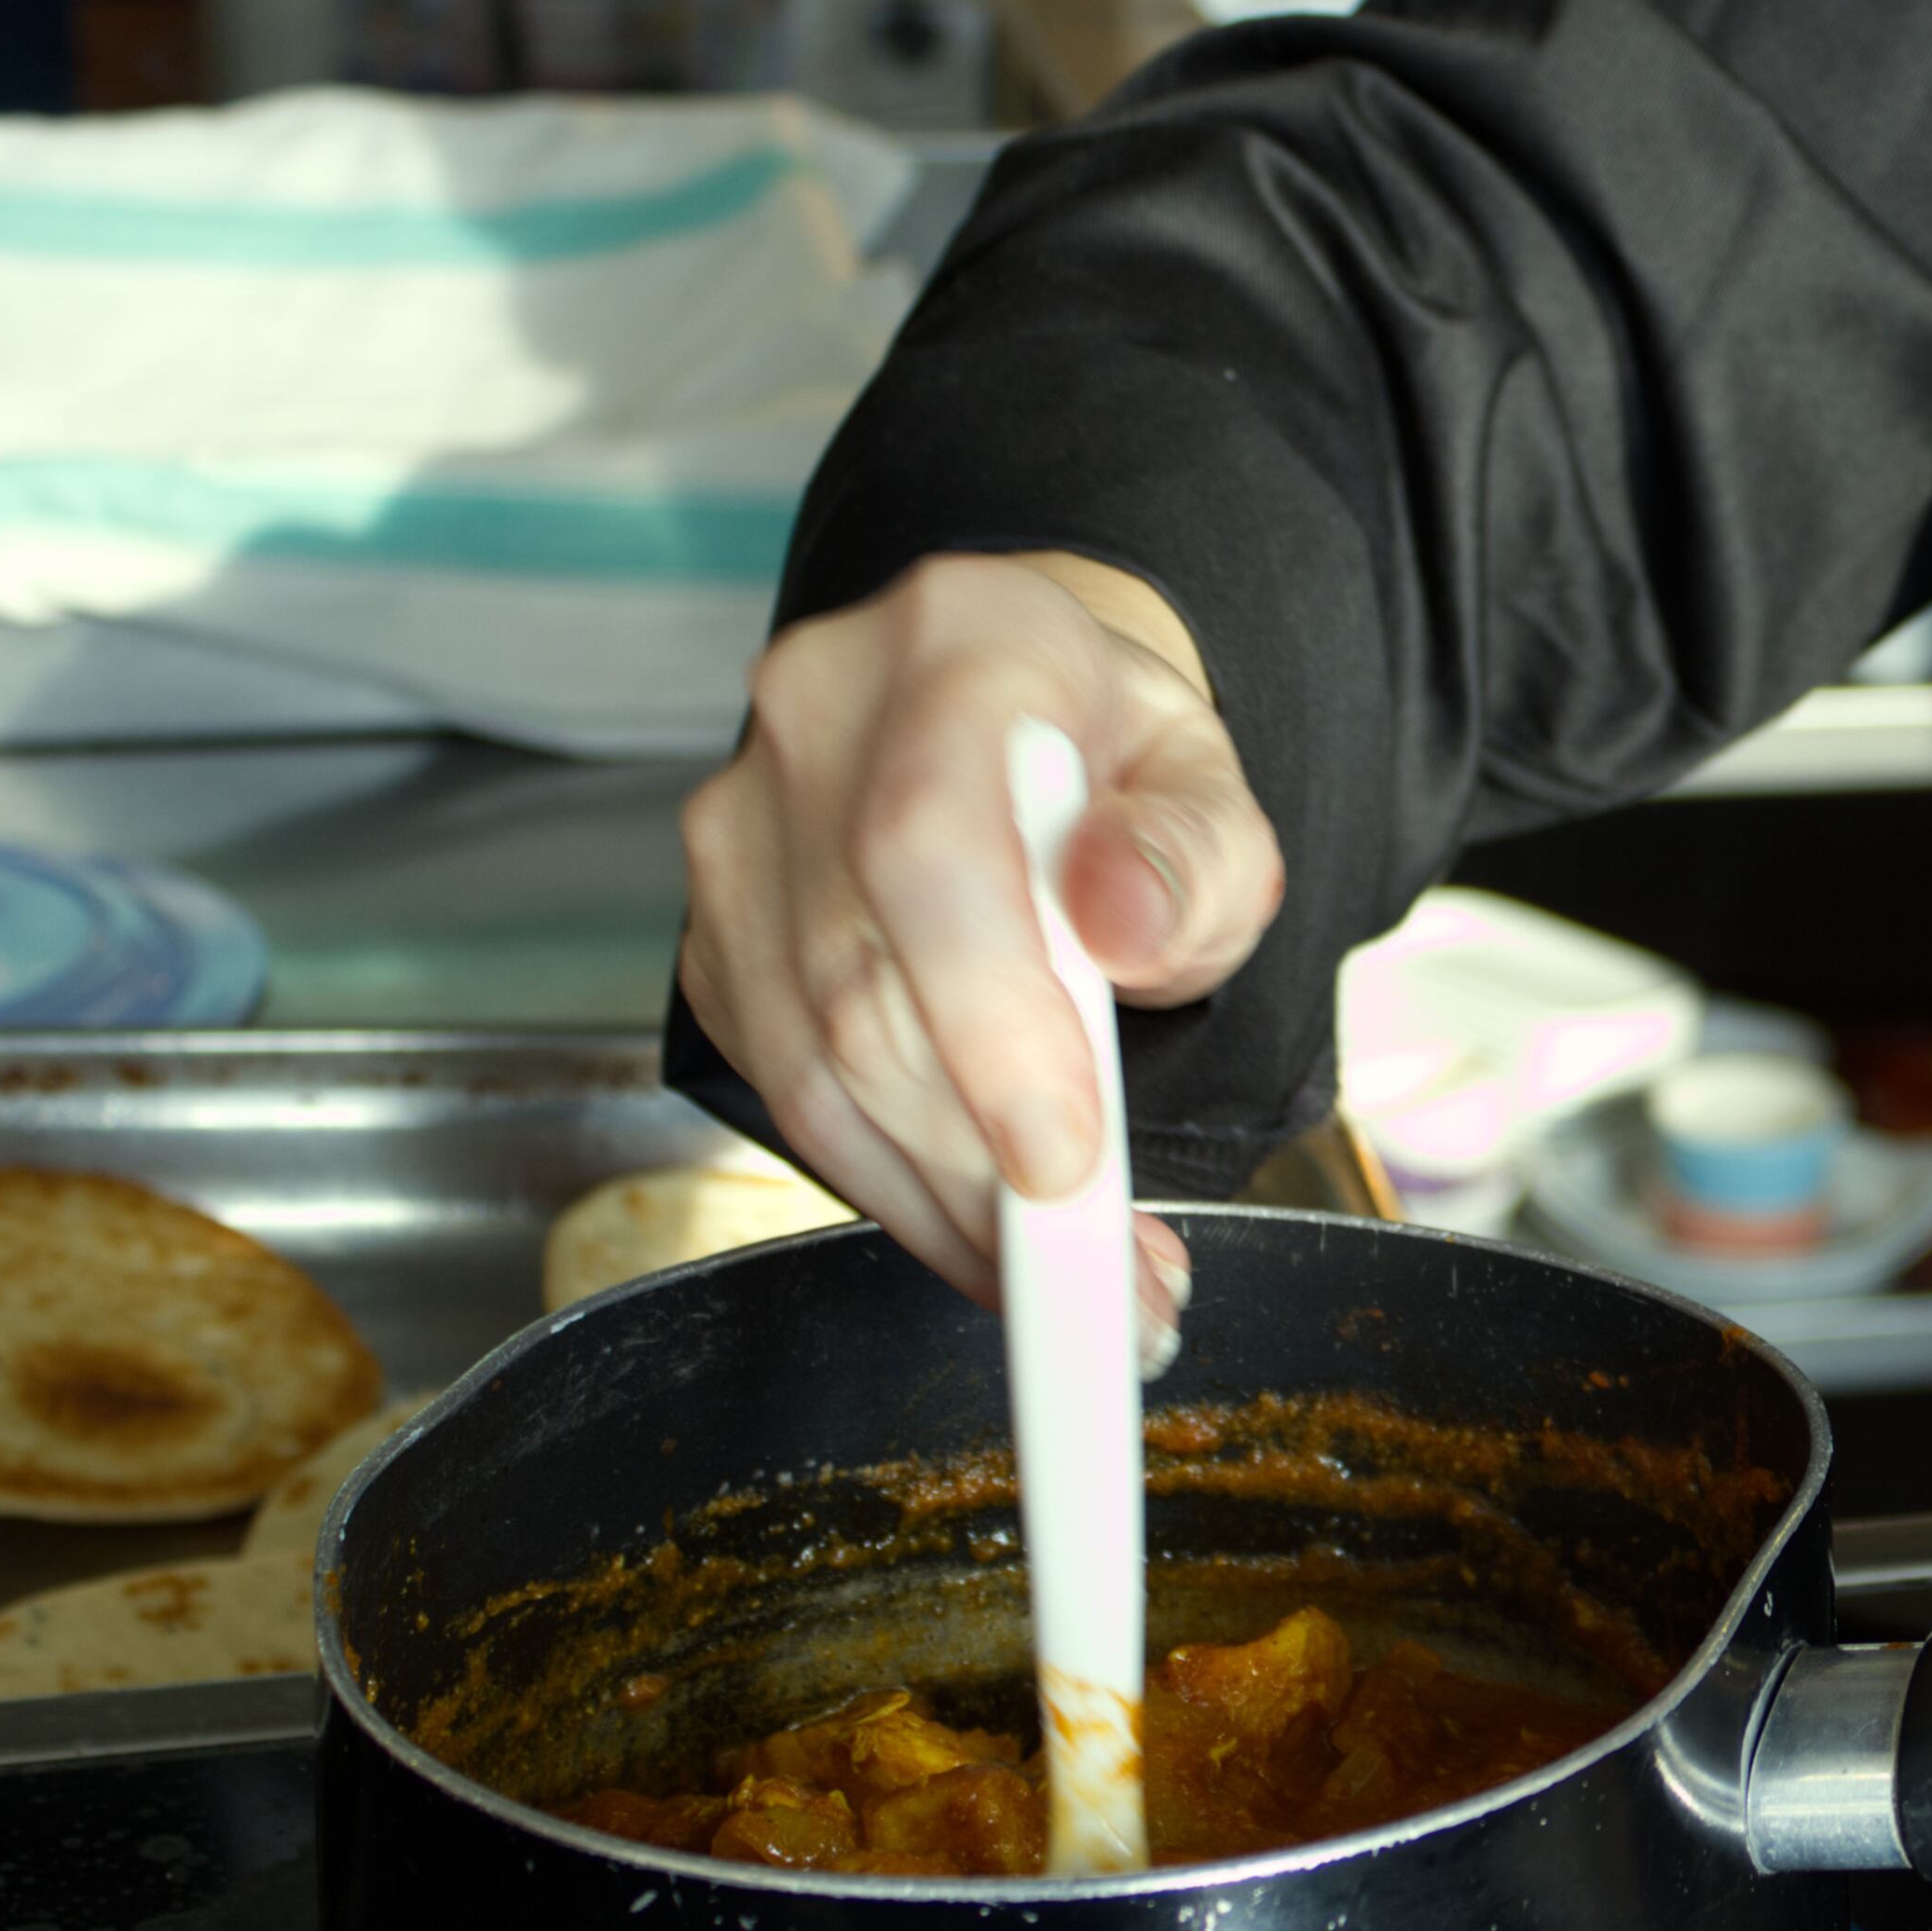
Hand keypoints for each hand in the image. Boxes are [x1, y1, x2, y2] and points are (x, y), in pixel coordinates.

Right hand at [678, 551, 1284, 1331]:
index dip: (985, 1020)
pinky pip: (788, 1093)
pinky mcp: (718, 934)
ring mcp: (741, 824)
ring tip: (1075, 1286)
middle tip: (1118, 1286)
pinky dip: (893, 1190)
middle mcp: (818, 716)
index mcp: (959, 644)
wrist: (1028, 732)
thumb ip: (1194, 856)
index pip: (927, 845)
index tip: (1063, 1162)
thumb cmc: (1124, 773)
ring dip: (946, 1207)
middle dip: (989, 1170)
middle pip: (862, 986)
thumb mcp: (1213, 794)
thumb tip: (1121, 918)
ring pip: (812, 1063)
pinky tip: (986, 1234)